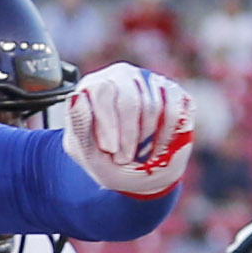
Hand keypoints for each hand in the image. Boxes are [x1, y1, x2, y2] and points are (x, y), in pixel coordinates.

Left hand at [63, 61, 198, 197]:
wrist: (138, 176)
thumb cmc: (107, 161)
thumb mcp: (88, 152)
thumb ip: (80, 126)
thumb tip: (76, 97)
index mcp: (93, 86)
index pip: (102, 91)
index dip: (108, 124)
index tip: (110, 151)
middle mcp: (121, 76)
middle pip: (130, 100)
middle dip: (128, 136)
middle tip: (124, 159)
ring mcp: (149, 81)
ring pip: (153, 106)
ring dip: (146, 139)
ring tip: (137, 153)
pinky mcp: (172, 92)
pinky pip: (174, 112)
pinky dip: (166, 137)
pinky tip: (157, 148)